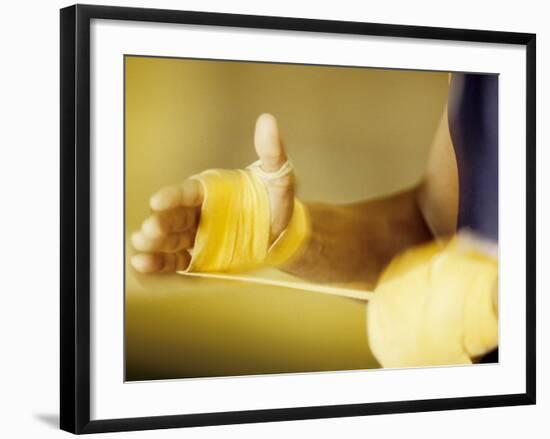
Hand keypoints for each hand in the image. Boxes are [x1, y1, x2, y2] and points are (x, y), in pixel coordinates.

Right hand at [131, 113, 294, 272]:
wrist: (284, 233)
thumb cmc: (276, 201)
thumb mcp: (278, 176)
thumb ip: (271, 152)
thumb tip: (267, 121)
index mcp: (209, 190)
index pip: (187, 192)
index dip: (172, 196)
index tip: (157, 201)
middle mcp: (198, 212)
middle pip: (174, 216)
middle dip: (160, 222)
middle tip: (149, 230)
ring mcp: (197, 236)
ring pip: (171, 239)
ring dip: (155, 244)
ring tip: (141, 248)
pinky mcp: (199, 258)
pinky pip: (177, 261)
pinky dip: (161, 264)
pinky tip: (143, 264)